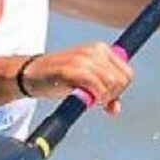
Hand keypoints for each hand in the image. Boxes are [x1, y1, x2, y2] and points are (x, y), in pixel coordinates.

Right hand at [18, 43, 133, 115]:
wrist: (32, 74)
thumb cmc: (59, 79)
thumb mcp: (86, 82)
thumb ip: (103, 93)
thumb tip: (115, 110)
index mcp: (101, 49)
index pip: (127, 73)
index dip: (120, 90)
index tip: (106, 96)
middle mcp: (95, 50)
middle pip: (123, 80)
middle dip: (113, 95)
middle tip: (97, 99)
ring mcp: (83, 58)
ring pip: (113, 83)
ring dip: (103, 97)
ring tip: (89, 98)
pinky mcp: (72, 69)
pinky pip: (96, 86)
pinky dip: (94, 97)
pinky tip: (85, 98)